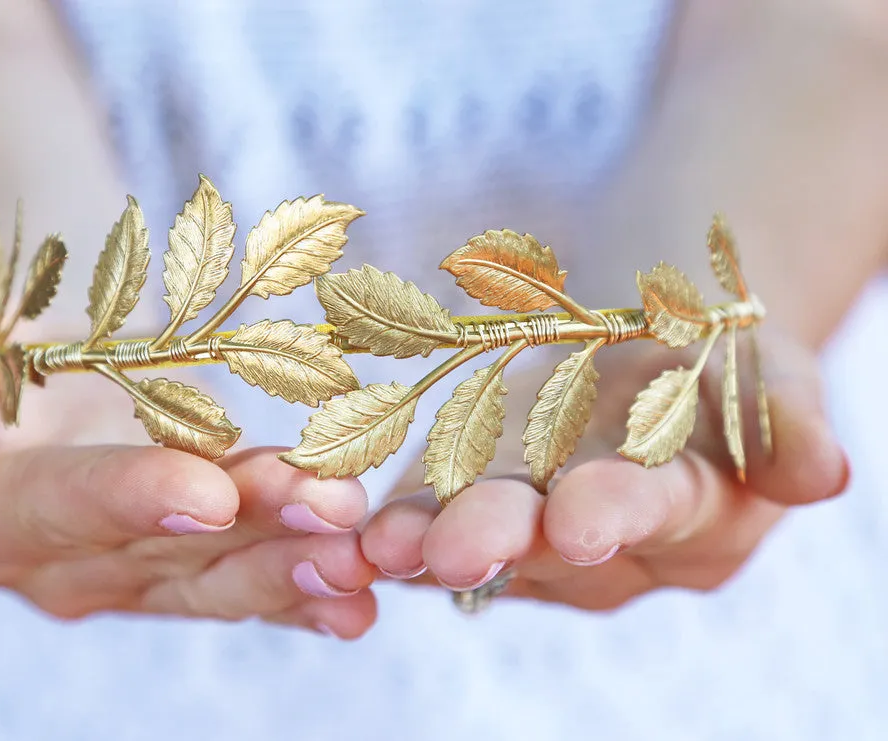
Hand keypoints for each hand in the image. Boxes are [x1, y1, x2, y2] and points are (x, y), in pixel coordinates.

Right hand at [0, 274, 375, 636]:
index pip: (64, 511)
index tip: (208, 490)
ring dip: (297, 565)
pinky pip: (252, 581)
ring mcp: (139, 572)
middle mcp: (66, 567)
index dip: (131, 500)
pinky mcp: (194, 562)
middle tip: (333, 516)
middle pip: (166, 555)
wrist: (54, 341)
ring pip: (222, 576)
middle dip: (253, 535)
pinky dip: (309, 588)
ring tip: (365, 553)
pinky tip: (366, 591)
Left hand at [361, 329, 848, 609]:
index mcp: (687, 513)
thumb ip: (784, 420)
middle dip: (501, 539)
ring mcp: (524, 521)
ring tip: (377, 543)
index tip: (581, 521)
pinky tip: (339, 518)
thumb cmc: (713, 343)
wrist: (642, 327)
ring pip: (472, 534)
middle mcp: (599, 538)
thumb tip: (829, 476)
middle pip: (549, 541)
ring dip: (421, 539)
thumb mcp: (760, 364)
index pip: (653, 516)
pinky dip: (382, 515)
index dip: (617, 515)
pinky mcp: (459, 494)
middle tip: (452, 550)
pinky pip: (417, 512)